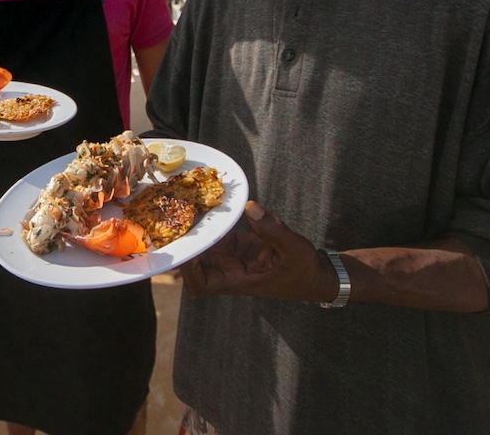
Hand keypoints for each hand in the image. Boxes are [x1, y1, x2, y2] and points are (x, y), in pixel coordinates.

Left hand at [178, 201, 336, 301]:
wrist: (313, 274)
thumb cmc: (303, 271)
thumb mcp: (294, 249)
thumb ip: (272, 230)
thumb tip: (250, 208)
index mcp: (237, 281)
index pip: (201, 285)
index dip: (188, 271)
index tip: (186, 249)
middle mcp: (228, 270)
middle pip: (194, 263)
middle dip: (184, 244)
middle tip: (175, 217)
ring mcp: (231, 257)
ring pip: (203, 245)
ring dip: (194, 230)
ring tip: (185, 205)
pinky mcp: (237, 244)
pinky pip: (217, 233)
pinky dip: (210, 221)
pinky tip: (204, 204)